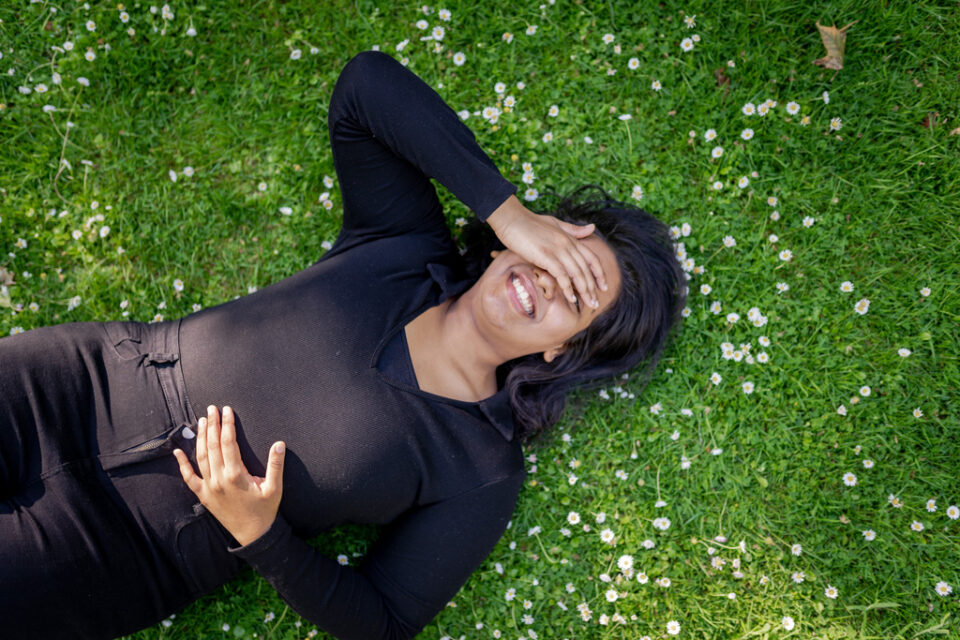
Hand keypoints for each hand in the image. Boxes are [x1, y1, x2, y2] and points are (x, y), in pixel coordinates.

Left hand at [173, 405, 284, 546]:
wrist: (254, 535)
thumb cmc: (266, 510)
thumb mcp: (275, 488)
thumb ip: (276, 465)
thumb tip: (279, 443)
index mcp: (236, 475)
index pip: (228, 442)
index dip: (227, 424)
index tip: (227, 410)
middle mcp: (219, 479)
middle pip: (212, 446)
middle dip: (212, 425)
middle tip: (212, 408)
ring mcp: (209, 488)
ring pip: (200, 457)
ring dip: (200, 437)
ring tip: (201, 421)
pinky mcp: (204, 496)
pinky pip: (189, 478)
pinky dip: (182, 464)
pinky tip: (177, 451)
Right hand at [487, 195, 607, 308]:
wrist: (511, 218)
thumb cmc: (529, 223)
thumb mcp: (555, 224)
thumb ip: (573, 230)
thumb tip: (593, 228)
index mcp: (570, 238)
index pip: (591, 258)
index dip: (599, 274)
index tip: (603, 286)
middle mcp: (567, 244)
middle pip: (586, 269)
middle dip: (592, 287)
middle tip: (595, 302)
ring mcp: (557, 250)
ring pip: (577, 273)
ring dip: (584, 290)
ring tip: (589, 303)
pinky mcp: (546, 256)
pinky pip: (561, 274)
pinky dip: (568, 287)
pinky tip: (571, 298)